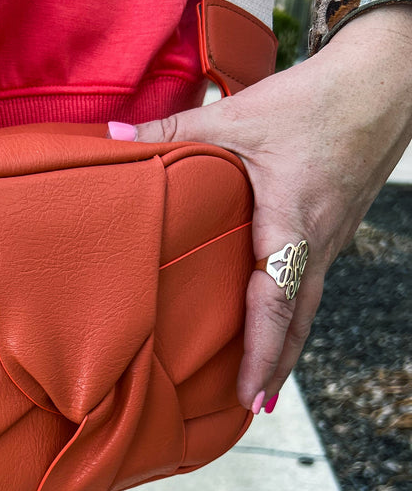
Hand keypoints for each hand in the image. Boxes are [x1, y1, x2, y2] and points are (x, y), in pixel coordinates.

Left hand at [114, 6, 411, 412]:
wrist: (382, 83)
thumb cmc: (316, 100)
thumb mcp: (238, 115)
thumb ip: (172, 132)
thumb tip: (109, 137)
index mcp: (292, 223)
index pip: (277, 302)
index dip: (263, 352)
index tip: (249, 393)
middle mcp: (317, 242)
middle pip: (297, 321)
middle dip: (275, 367)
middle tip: (250, 407)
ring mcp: (329, 239)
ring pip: (305, 306)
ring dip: (283, 346)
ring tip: (259, 383)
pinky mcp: (331, 229)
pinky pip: (309, 284)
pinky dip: (291, 314)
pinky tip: (272, 322)